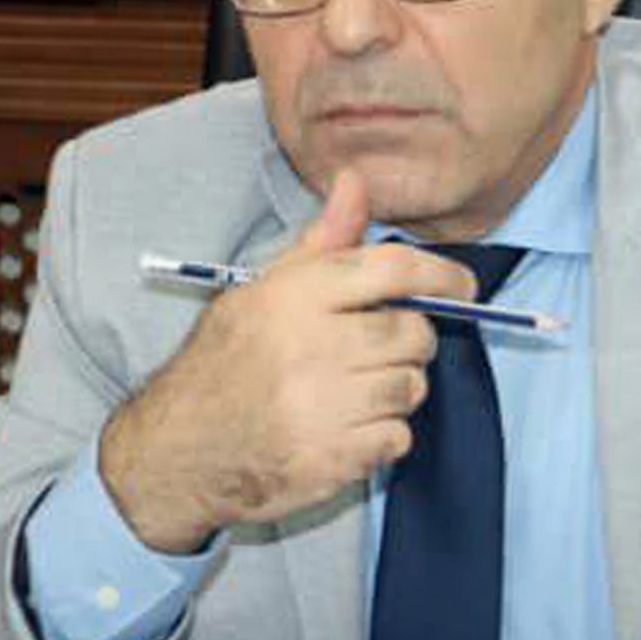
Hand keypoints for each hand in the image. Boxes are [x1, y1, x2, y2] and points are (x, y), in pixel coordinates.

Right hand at [99, 168, 473, 552]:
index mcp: (296, 297)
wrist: (178, 449)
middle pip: (414, 334)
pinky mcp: (331, 459)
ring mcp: (321, 407)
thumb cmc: (226, 361)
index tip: (463, 287)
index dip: (442, 276)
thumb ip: (323, 241)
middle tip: (381, 349)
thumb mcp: (263, 290)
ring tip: (354, 390)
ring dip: (396, 390)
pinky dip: (383, 436)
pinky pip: (398, 438)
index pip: (394, 270)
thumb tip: (356, 180)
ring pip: (411, 387)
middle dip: (410, 342)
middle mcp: (311, 347)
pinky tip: (345, 428)